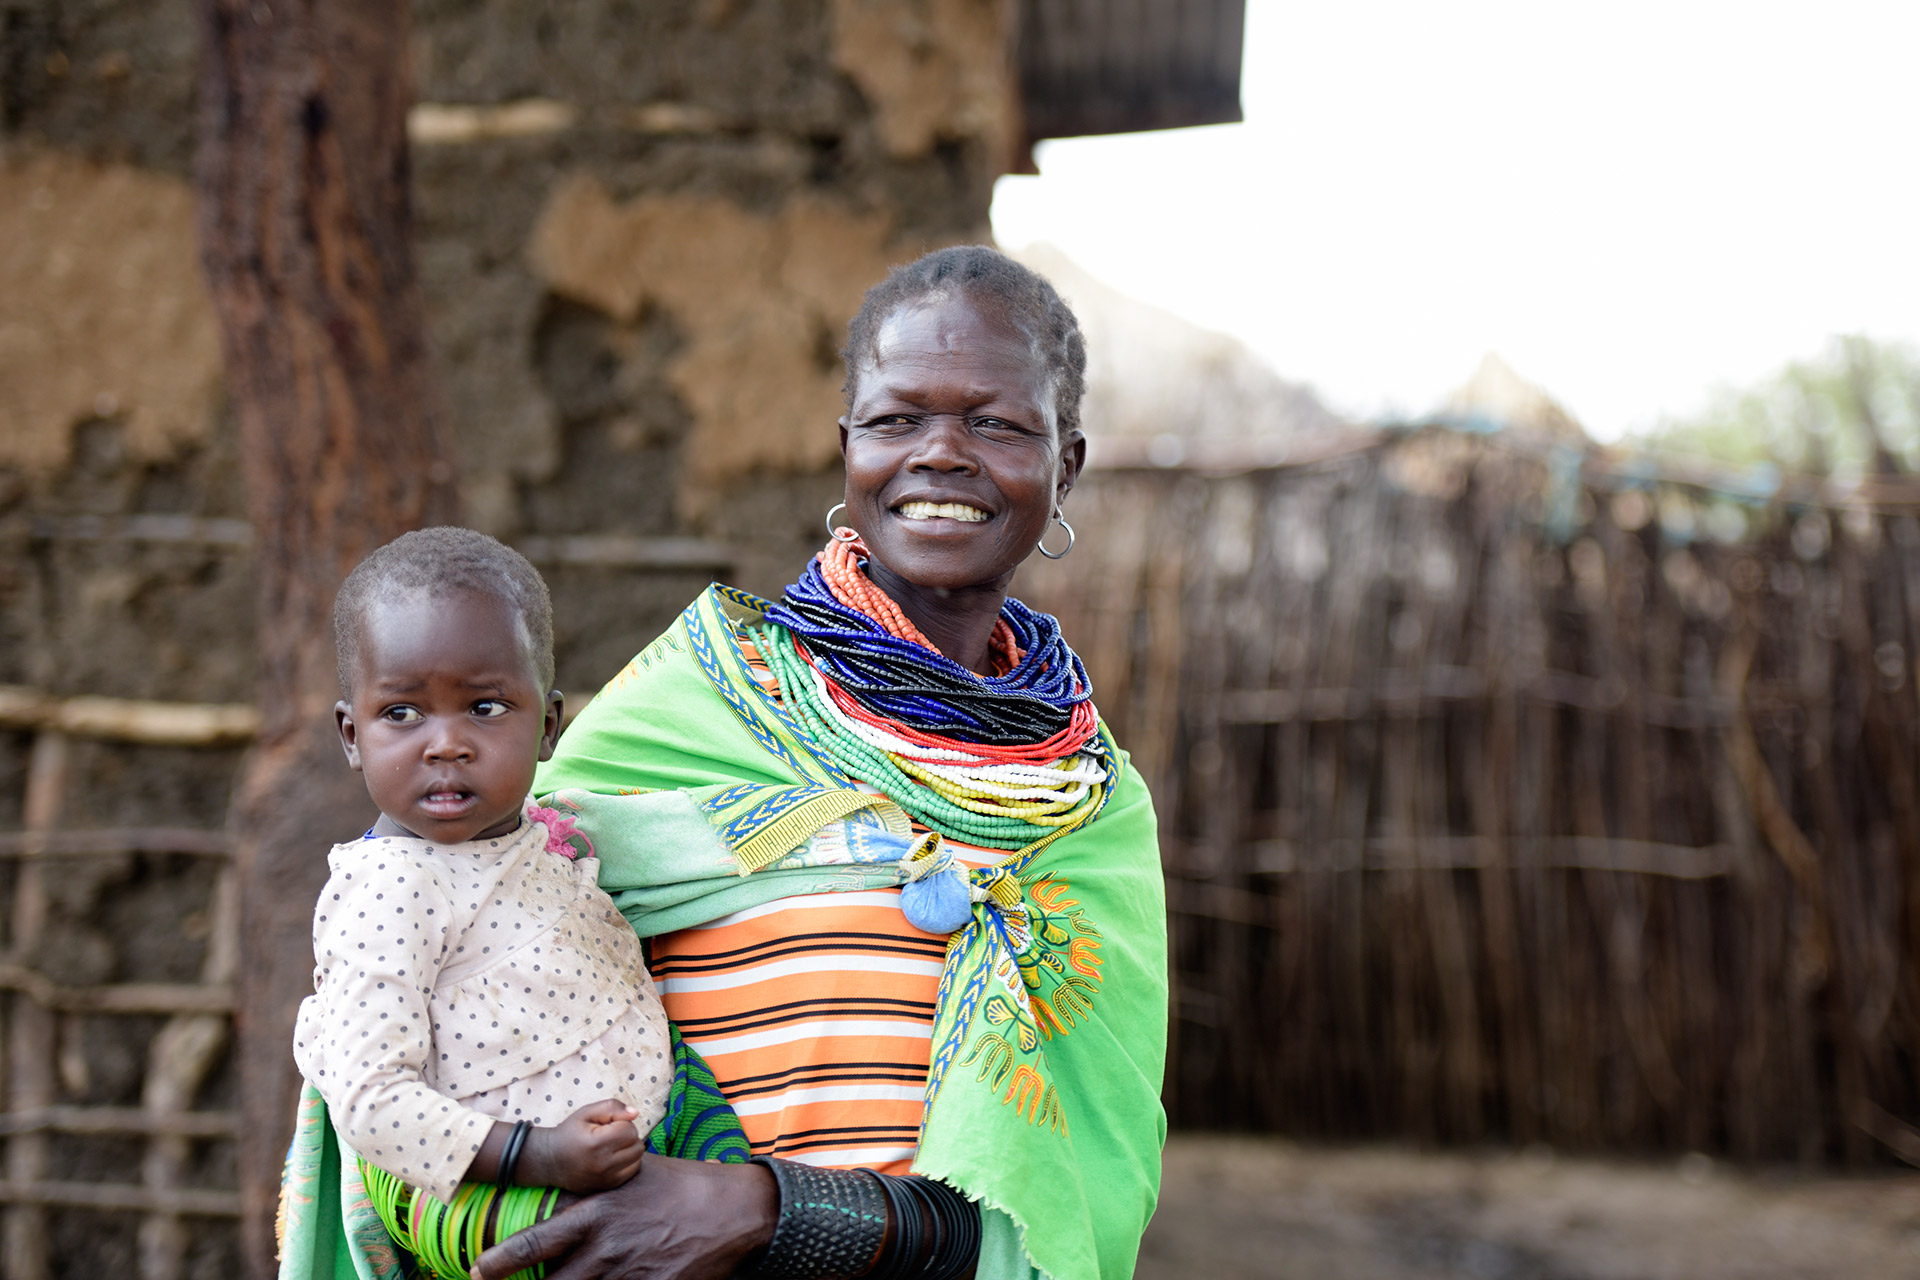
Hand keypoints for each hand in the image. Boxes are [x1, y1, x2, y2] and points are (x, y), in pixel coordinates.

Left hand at [471, 1155, 776, 1279]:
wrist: (732, 1211)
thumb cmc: (680, 1185)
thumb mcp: (632, 1174)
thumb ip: (595, 1187)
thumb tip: (562, 1190)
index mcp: (596, 1214)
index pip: (536, 1243)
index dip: (501, 1261)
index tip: (476, 1271)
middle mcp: (606, 1250)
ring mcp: (630, 1276)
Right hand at [522, 1099, 645, 1192]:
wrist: (549, 1161)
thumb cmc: (569, 1133)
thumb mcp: (586, 1113)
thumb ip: (612, 1107)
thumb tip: (635, 1113)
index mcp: (596, 1144)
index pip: (629, 1130)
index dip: (621, 1123)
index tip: (607, 1126)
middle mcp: (603, 1164)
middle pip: (637, 1145)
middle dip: (627, 1136)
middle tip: (610, 1136)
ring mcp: (606, 1179)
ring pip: (637, 1159)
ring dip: (629, 1150)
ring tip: (611, 1147)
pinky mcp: (607, 1187)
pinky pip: (632, 1172)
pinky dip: (627, 1163)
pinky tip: (612, 1158)